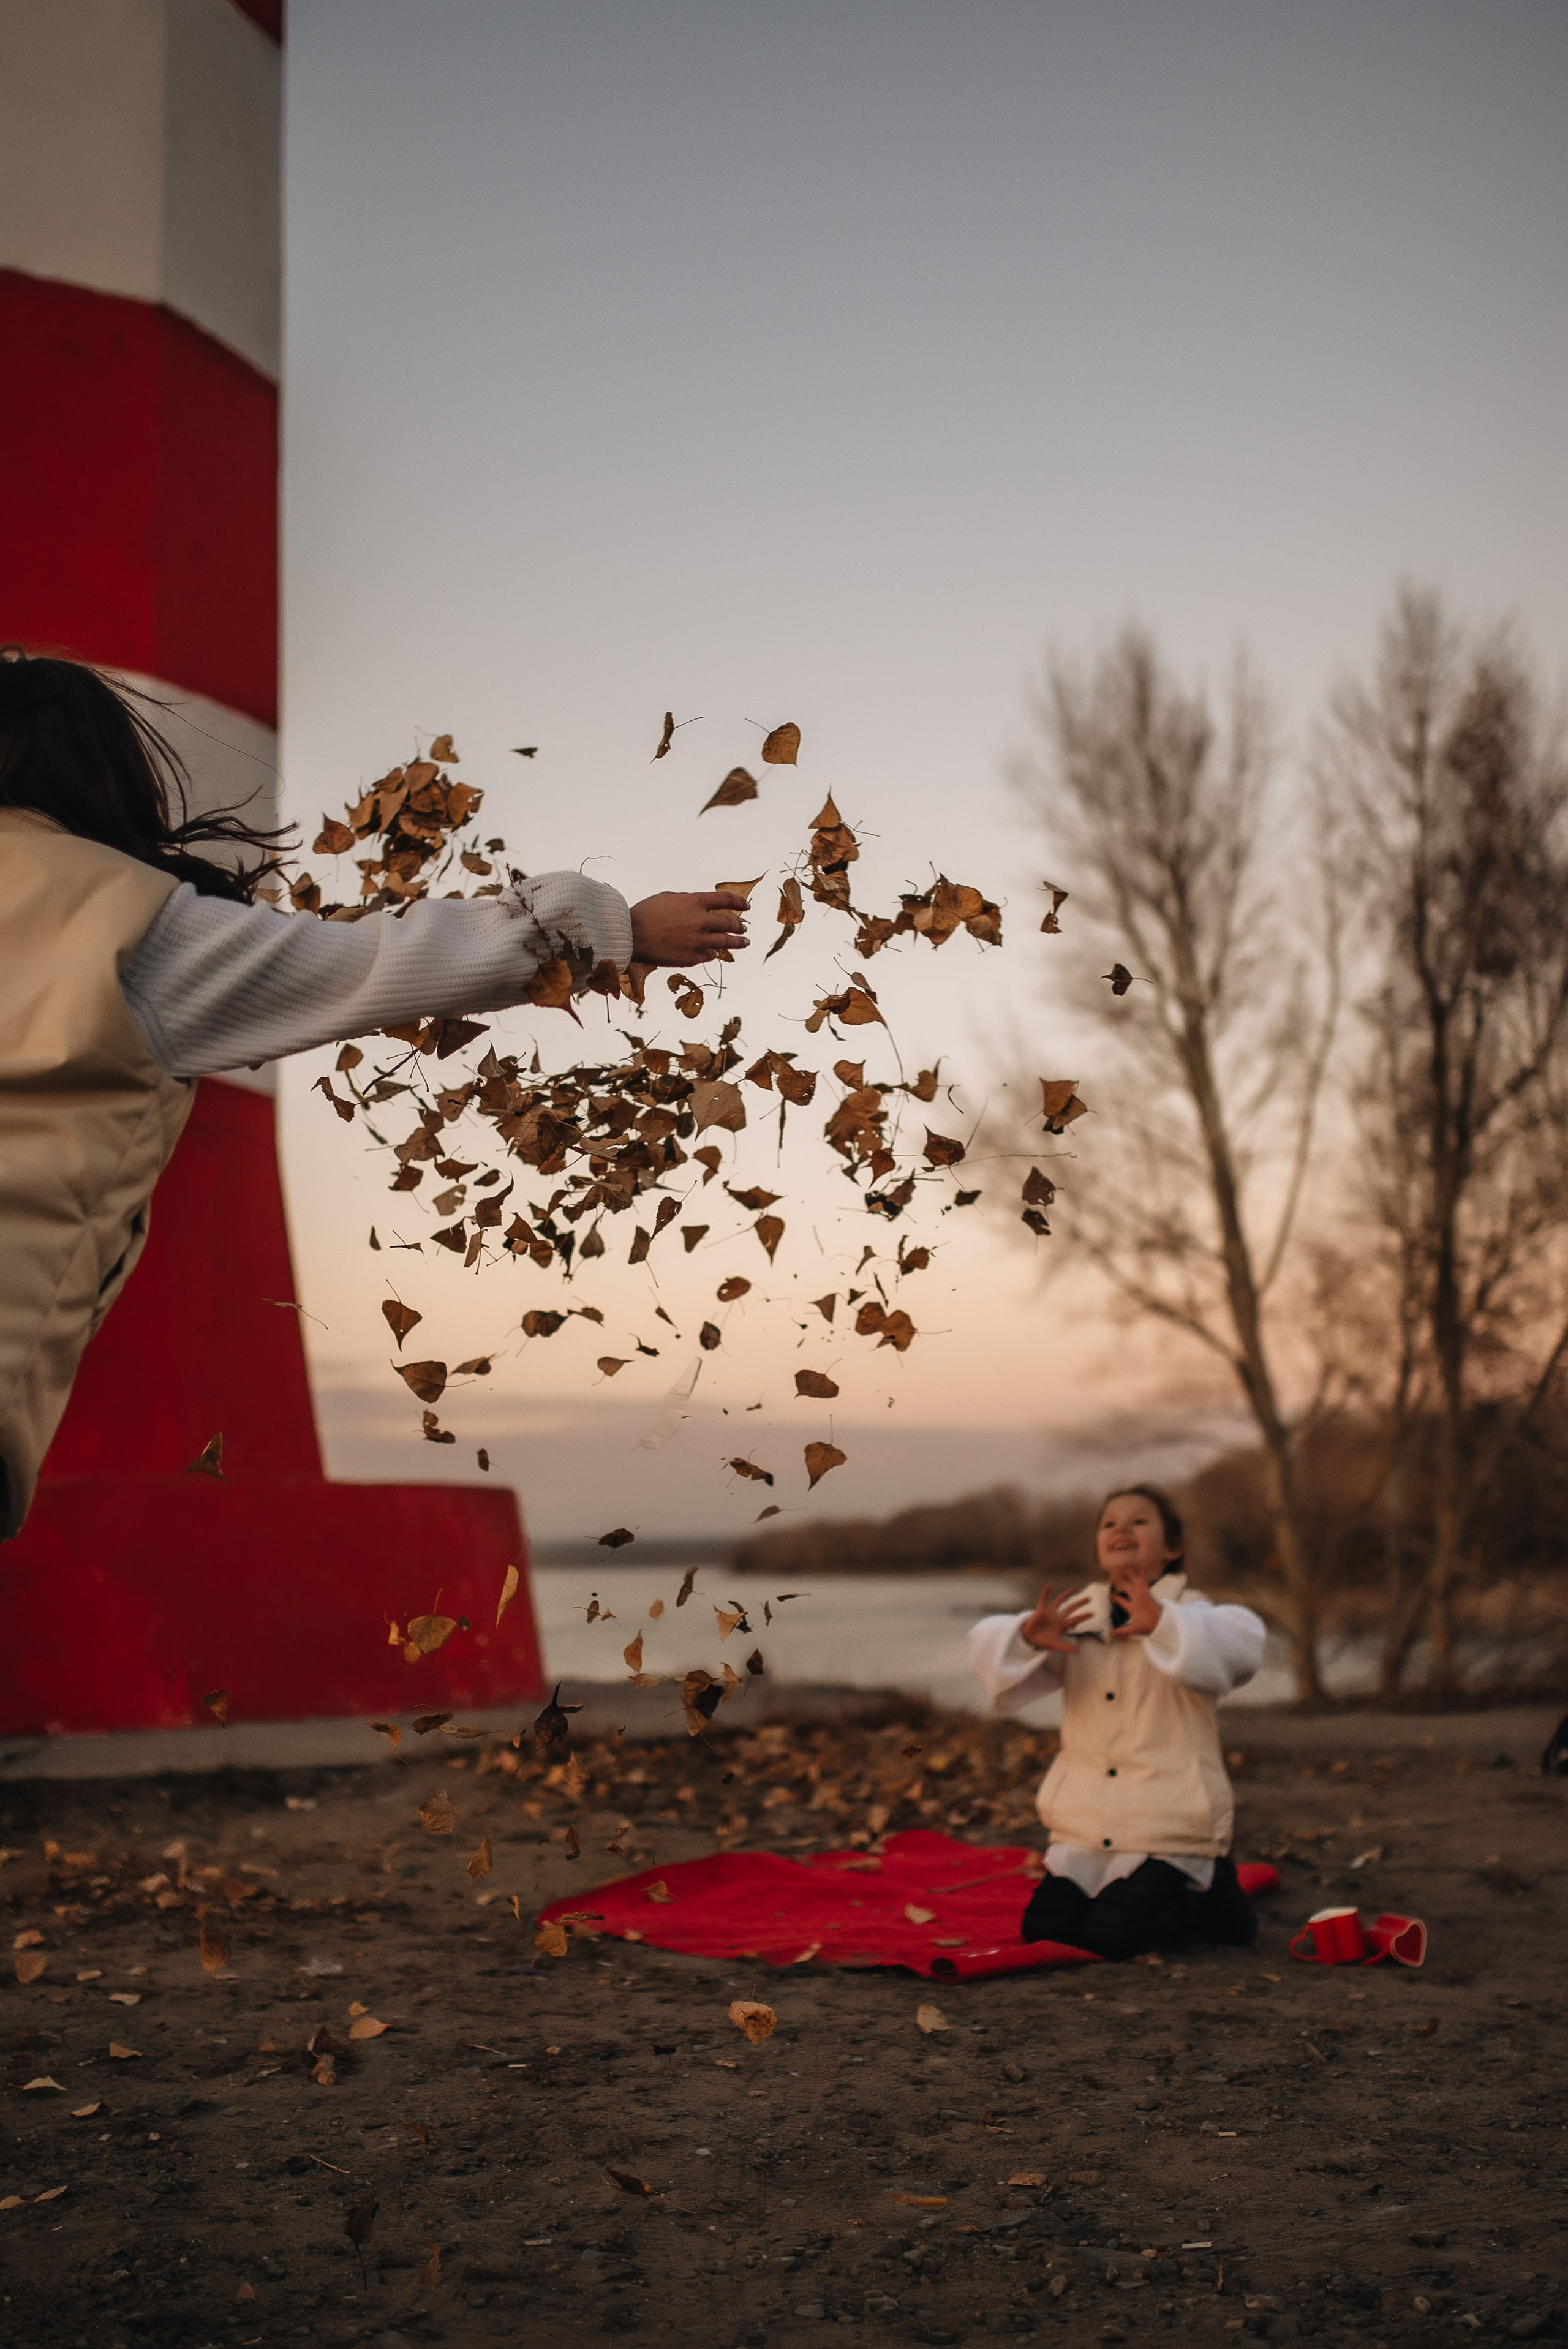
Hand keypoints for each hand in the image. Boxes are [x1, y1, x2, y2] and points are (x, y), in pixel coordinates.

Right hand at [630, 891, 749, 966]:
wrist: (630, 936)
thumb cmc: (646, 913)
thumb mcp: (669, 898)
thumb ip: (690, 901)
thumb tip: (704, 906)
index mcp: (695, 902)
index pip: (726, 900)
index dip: (739, 903)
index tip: (746, 906)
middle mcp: (701, 921)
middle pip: (730, 923)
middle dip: (740, 926)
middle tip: (744, 927)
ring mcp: (698, 941)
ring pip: (726, 942)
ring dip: (738, 942)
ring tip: (744, 942)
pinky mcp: (692, 958)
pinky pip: (709, 955)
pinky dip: (713, 953)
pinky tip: (714, 952)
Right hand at [1019, 1582, 1093, 1653]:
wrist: (1030, 1639)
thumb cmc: (1044, 1642)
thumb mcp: (1055, 1645)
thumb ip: (1065, 1648)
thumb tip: (1077, 1651)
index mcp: (1063, 1625)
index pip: (1075, 1619)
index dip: (1083, 1616)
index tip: (1092, 1614)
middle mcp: (1058, 1617)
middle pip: (1071, 1608)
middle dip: (1079, 1603)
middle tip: (1089, 1599)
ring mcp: (1050, 1613)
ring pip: (1059, 1602)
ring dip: (1065, 1596)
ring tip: (1072, 1590)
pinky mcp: (1041, 1611)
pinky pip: (1043, 1600)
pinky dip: (1045, 1594)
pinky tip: (1048, 1586)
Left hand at [1107, 1569, 1160, 1638]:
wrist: (1159, 1625)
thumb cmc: (1147, 1627)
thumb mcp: (1132, 1630)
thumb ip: (1121, 1631)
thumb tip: (1109, 1635)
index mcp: (1132, 1608)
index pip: (1121, 1600)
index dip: (1114, 1597)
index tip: (1109, 1593)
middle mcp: (1136, 1600)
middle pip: (1127, 1589)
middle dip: (1120, 1583)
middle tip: (1113, 1576)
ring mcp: (1141, 1595)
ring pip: (1134, 1583)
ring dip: (1129, 1575)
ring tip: (1124, 1567)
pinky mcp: (1146, 1593)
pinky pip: (1143, 1581)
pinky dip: (1141, 1573)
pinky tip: (1140, 1564)